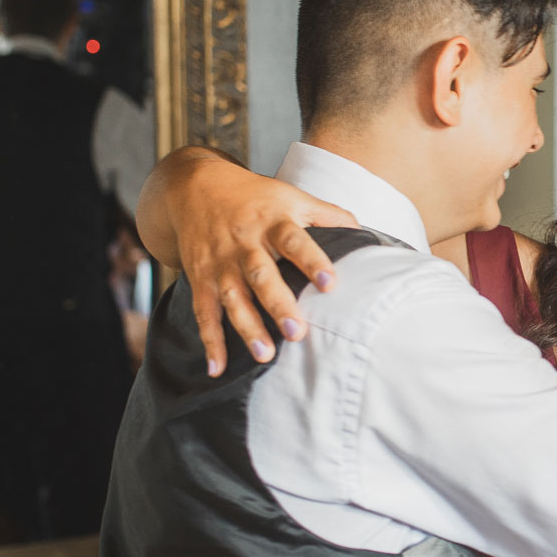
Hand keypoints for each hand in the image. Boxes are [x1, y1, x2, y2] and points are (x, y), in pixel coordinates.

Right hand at [156, 151, 357, 375]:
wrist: (195, 187)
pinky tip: (218, 368)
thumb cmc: (254, 197)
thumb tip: (360, 229)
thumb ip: (325, 213)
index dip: (312, 261)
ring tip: (265, 356)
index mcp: (272, 223)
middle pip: (261, 275)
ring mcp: (220, 264)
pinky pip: (204, 313)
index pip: (294, 241)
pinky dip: (210, 342)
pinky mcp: (201, 280)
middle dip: (278, 304)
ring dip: (247, 328)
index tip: (330, 283)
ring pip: (232, 297)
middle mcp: (244, 244)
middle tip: (297, 332)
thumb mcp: (290, 196)